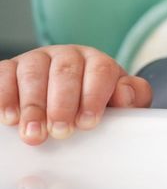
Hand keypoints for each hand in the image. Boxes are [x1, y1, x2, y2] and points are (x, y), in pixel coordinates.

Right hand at [0, 45, 151, 145]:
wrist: (65, 98)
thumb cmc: (93, 103)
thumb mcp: (118, 101)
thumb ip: (132, 97)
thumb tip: (125, 94)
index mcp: (96, 61)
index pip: (100, 70)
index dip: (94, 96)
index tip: (88, 122)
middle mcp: (67, 56)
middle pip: (66, 71)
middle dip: (63, 103)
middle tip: (61, 131)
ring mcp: (38, 59)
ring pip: (34, 72)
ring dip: (33, 105)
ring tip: (34, 133)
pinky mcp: (11, 68)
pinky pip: (5, 74)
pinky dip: (6, 95)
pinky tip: (10, 117)